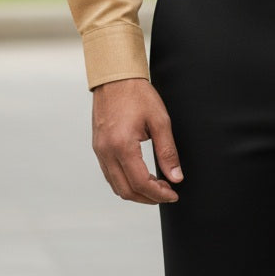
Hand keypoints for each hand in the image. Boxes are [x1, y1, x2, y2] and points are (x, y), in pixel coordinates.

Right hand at [92, 77, 182, 204]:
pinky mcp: (98, 147)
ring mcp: (100, 151)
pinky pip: (110, 174)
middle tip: (166, 193)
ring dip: (135, 192)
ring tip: (156, 187)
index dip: (158, 194)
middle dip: (148, 198)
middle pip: (126, 190)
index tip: (173, 194)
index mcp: (122, 146)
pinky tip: (140, 176)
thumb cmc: (137, 94)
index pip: (140, 183)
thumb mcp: (160, 120)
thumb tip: (176, 177)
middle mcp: (106, 152)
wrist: (115, 78)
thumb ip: (168, 151)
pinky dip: (125, 181)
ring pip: (116, 185)